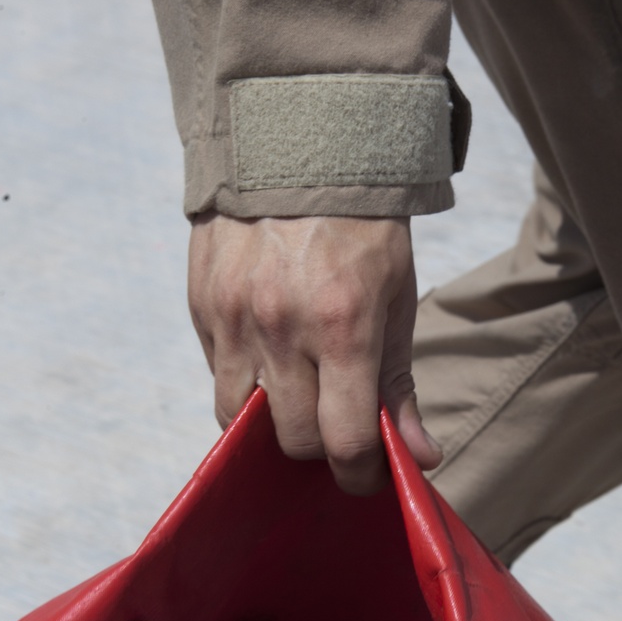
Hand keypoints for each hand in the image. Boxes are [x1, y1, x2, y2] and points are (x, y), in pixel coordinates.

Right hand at [188, 212, 441, 493]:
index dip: (360, 475)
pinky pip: (219, 376)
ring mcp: (234, 318)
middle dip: (318, 451)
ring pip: (239, 421)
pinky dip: (245, 386)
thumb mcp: (396, 300)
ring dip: (271, 427)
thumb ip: (400, 384)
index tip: (369, 478)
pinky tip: (270, 363)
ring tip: (297, 405)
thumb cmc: (362, 228)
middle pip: (292, 440)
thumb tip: (419, 458)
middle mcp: (282, 328)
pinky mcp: (202, 306)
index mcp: (343, 327)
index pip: (345, 440)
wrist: (296, 141)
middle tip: (336, 434)